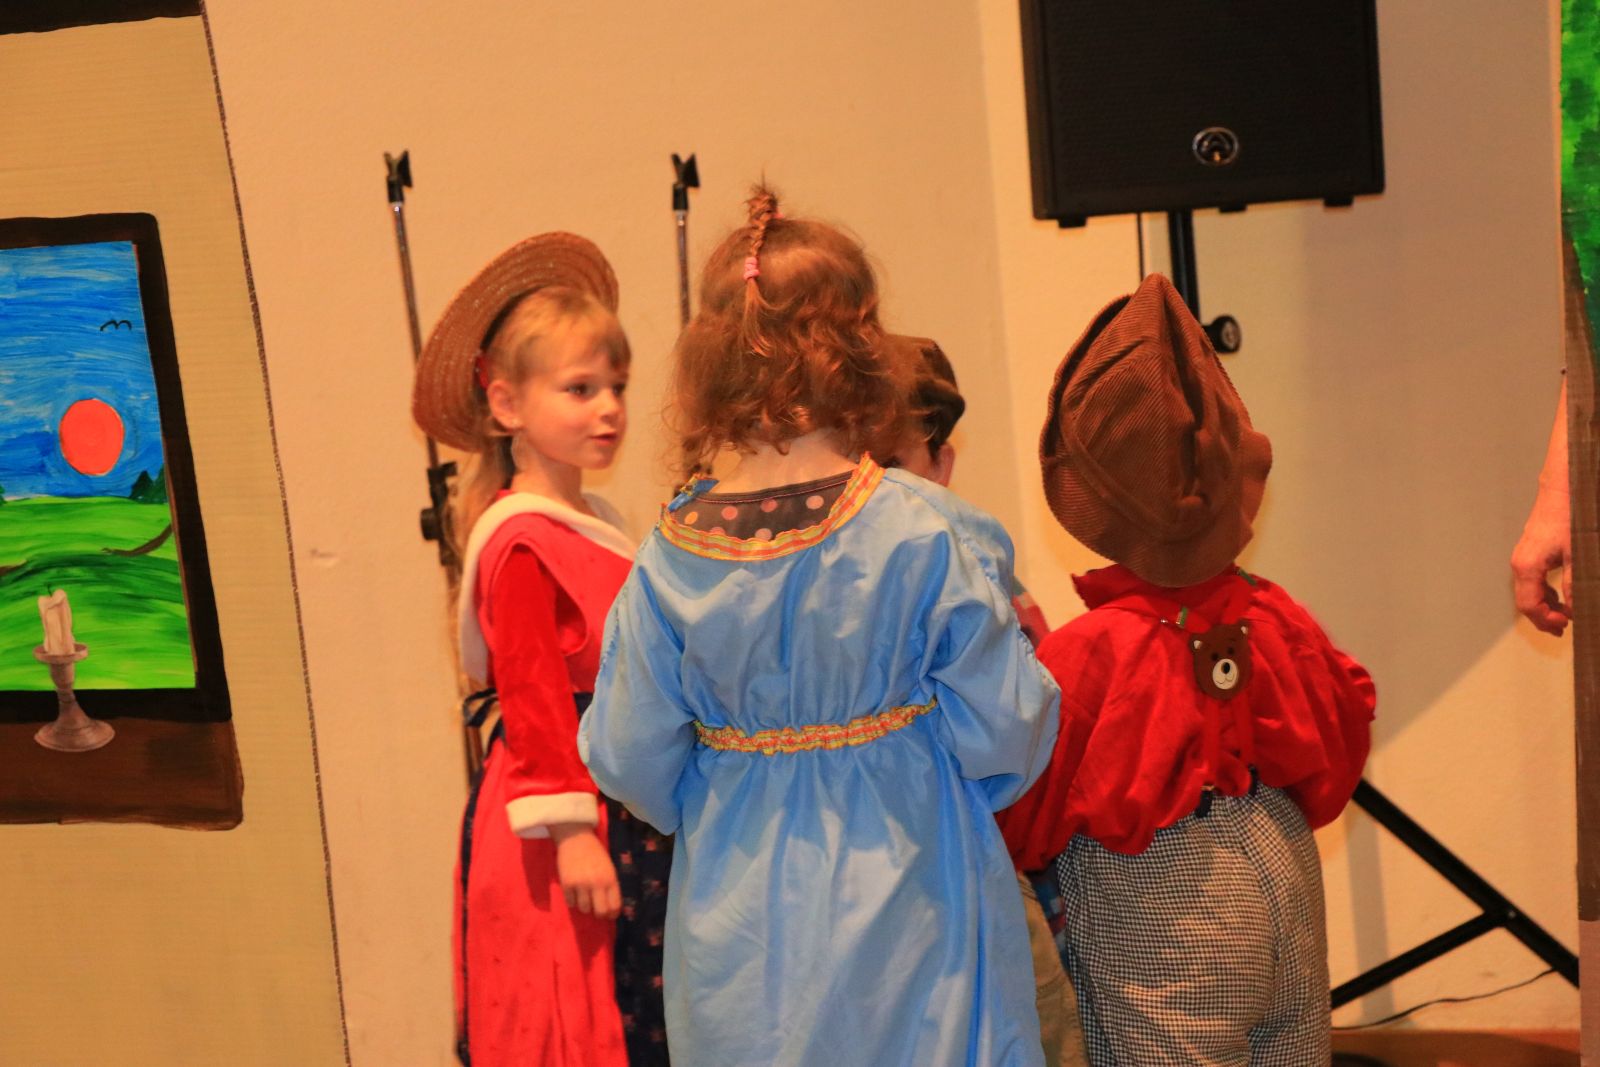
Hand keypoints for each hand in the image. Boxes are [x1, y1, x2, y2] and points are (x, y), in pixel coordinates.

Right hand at [550, 824, 620, 918]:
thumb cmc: (595, 853)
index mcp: (610, 879)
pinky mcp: (567, 884)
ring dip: (585, 906)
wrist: (576, 838)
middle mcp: (597, 884)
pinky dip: (572, 901)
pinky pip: (570, 903)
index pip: (614, 906)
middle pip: (600, 912)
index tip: (609, 914)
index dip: (612, 914)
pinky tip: (574, 892)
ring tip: (584, 897)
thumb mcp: (609, 868)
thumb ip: (610, 886)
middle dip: (599, 915)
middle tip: (596, 911)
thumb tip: (611, 907)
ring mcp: (581, 885)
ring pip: (584, 909)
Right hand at [1511, 485, 1571, 635]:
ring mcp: (1523, 558)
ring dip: (1545, 606)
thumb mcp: (1577, 555)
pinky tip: (1560, 595)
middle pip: (1525, 601)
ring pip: (1529, 591)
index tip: (1566, 626)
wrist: (1563, 490)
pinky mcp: (1531, 553)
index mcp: (1527, 567)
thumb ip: (1574, 584)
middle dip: (1544, 617)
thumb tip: (1575, 609)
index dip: (1545, 620)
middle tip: (1564, 628)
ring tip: (1564, 615)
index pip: (1528, 605)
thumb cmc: (1570, 519)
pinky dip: (1545, 593)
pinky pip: (1533, 581)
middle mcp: (1520, 564)